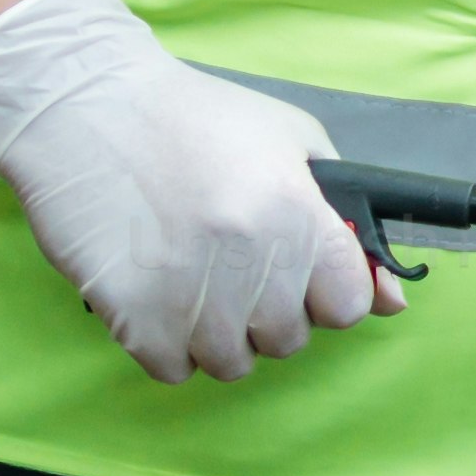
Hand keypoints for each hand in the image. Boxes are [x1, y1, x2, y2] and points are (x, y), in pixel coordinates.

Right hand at [0, 0, 408, 380]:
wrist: (84, 105)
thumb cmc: (193, 117)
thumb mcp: (290, 139)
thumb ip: (351, 218)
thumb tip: (391, 300)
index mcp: (296, 214)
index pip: (347, 305)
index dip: (326, 291)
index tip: (301, 273)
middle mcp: (250, 263)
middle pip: (288, 339)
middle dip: (269, 311)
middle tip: (234, 264)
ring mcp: (189, 297)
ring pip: (232, 363)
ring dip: (218, 332)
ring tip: (192, 275)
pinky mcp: (132, 318)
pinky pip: (173, 370)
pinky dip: (168, 342)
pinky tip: (157, 289)